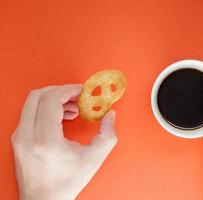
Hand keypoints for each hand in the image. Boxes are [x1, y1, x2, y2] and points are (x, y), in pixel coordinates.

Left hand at [12, 84, 116, 199]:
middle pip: (38, 95)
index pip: (51, 99)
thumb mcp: (94, 159)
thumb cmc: (66, 182)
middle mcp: (27, 136)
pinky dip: (45, 108)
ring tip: (72, 108)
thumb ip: (108, 134)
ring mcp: (20, 137)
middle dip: (61, 91)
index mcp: (46, 140)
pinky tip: (61, 116)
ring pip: (32, 102)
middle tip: (77, 97)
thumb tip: (110, 115)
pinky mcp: (18, 139)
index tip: (81, 91)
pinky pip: (30, 112)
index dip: (68, 90)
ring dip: (53, 99)